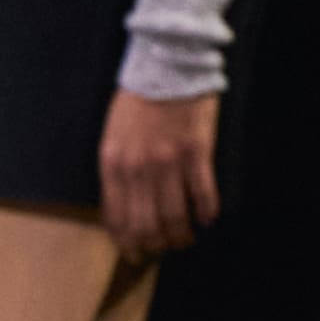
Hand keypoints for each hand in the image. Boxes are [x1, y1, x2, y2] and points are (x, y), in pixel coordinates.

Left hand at [98, 88, 219, 257]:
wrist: (166, 67)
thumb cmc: (137, 101)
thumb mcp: (112, 137)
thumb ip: (116, 171)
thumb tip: (123, 206)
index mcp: (112, 165)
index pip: (116, 218)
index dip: (127, 242)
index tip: (135, 254)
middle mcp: (137, 169)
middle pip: (146, 225)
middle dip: (154, 247)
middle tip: (162, 253)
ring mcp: (168, 162)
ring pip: (174, 217)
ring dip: (181, 235)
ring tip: (186, 240)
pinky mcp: (196, 153)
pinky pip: (203, 195)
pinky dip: (206, 212)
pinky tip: (207, 219)